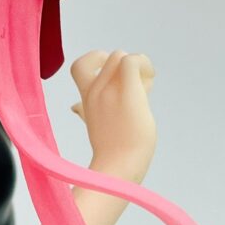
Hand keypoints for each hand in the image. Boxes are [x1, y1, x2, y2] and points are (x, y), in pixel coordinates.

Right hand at [70, 50, 156, 182]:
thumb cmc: (112, 152)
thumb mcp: (95, 126)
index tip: (115, 79)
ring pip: (120, 55)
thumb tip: (75, 108)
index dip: (100, 63)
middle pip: (109, 56)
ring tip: (145, 89)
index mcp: (86, 98)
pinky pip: (132, 60)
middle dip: (127, 66)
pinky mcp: (126, 93)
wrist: (117, 169)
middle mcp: (94, 91)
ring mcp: (108, 91)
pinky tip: (149, 84)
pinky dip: (144, 65)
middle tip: (136, 89)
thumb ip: (85, 112)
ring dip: (139, 66)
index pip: (81, 66)